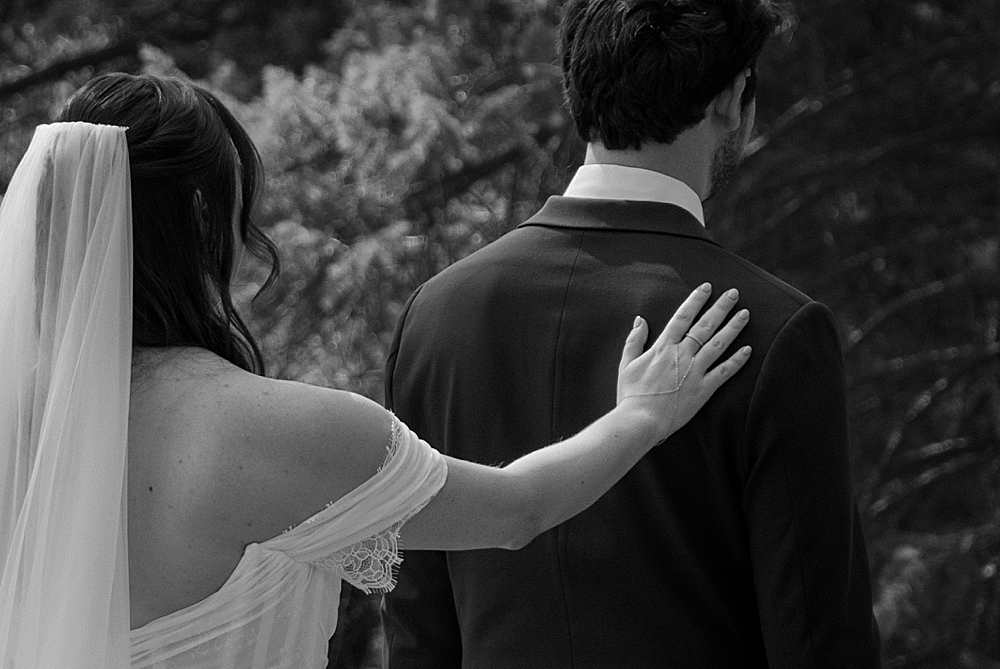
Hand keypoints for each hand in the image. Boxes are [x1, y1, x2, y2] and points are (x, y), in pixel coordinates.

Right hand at [617, 283, 750, 441]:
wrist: (640, 420)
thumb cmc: (631, 394)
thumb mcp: (626, 363)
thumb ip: (635, 340)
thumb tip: (640, 319)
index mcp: (663, 347)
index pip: (683, 316)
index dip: (696, 300)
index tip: (707, 287)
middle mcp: (682, 355)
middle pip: (705, 325)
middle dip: (721, 307)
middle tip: (734, 293)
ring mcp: (694, 371)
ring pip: (719, 344)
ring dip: (733, 328)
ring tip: (745, 314)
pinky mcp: (703, 390)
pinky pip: (724, 372)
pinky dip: (737, 360)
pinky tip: (748, 349)